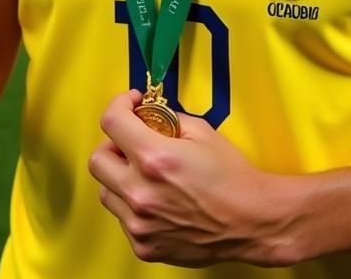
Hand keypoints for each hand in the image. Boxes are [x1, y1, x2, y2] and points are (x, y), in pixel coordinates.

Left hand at [88, 91, 300, 267]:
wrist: (252, 222)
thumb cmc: (231, 176)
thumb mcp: (201, 131)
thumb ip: (166, 119)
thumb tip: (144, 114)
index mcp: (154, 158)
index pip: (111, 122)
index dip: (119, 105)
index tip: (130, 104)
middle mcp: (141, 193)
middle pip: (98, 159)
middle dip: (113, 143)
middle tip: (132, 141)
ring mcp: (140, 224)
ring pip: (106, 191)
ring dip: (120, 176)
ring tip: (145, 174)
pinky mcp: (144, 246)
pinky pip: (122, 218)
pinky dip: (132, 204)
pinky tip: (156, 198)